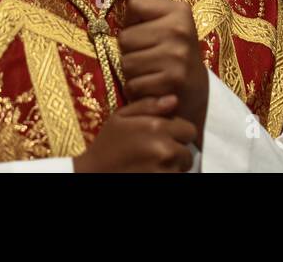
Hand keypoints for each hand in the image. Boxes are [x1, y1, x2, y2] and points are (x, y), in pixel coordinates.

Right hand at [72, 94, 196, 172]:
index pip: (188, 129)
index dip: (177, 132)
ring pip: (183, 167)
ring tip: (152, 162)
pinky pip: (175, 177)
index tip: (164, 135)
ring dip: (172, 165)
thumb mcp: (121, 117)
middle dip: (177, 150)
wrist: (94, 173)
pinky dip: (166, 175)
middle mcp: (165, 149)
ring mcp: (164, 170)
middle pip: (188, 151)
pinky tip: (150, 171)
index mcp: (157, 127)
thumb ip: (149, 105)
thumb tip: (174, 99)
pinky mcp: (162, 182)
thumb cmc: (107, 145)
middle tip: (158, 151)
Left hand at [118, 0, 208, 146]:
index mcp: (179, 10)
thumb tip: (110, 3)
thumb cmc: (175, 52)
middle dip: (130, 50)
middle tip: (147, 57)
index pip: (134, 5)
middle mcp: (179, 29)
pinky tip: (151, 87)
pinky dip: (136, 89)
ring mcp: (177, 55)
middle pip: (125, 37)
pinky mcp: (172, 80)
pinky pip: (133, 84)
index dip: (132, 21)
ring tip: (148, 72)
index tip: (146, 31)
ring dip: (131, 72)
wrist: (198, 90)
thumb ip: (146, 11)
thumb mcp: (170, 23)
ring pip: (126, 62)